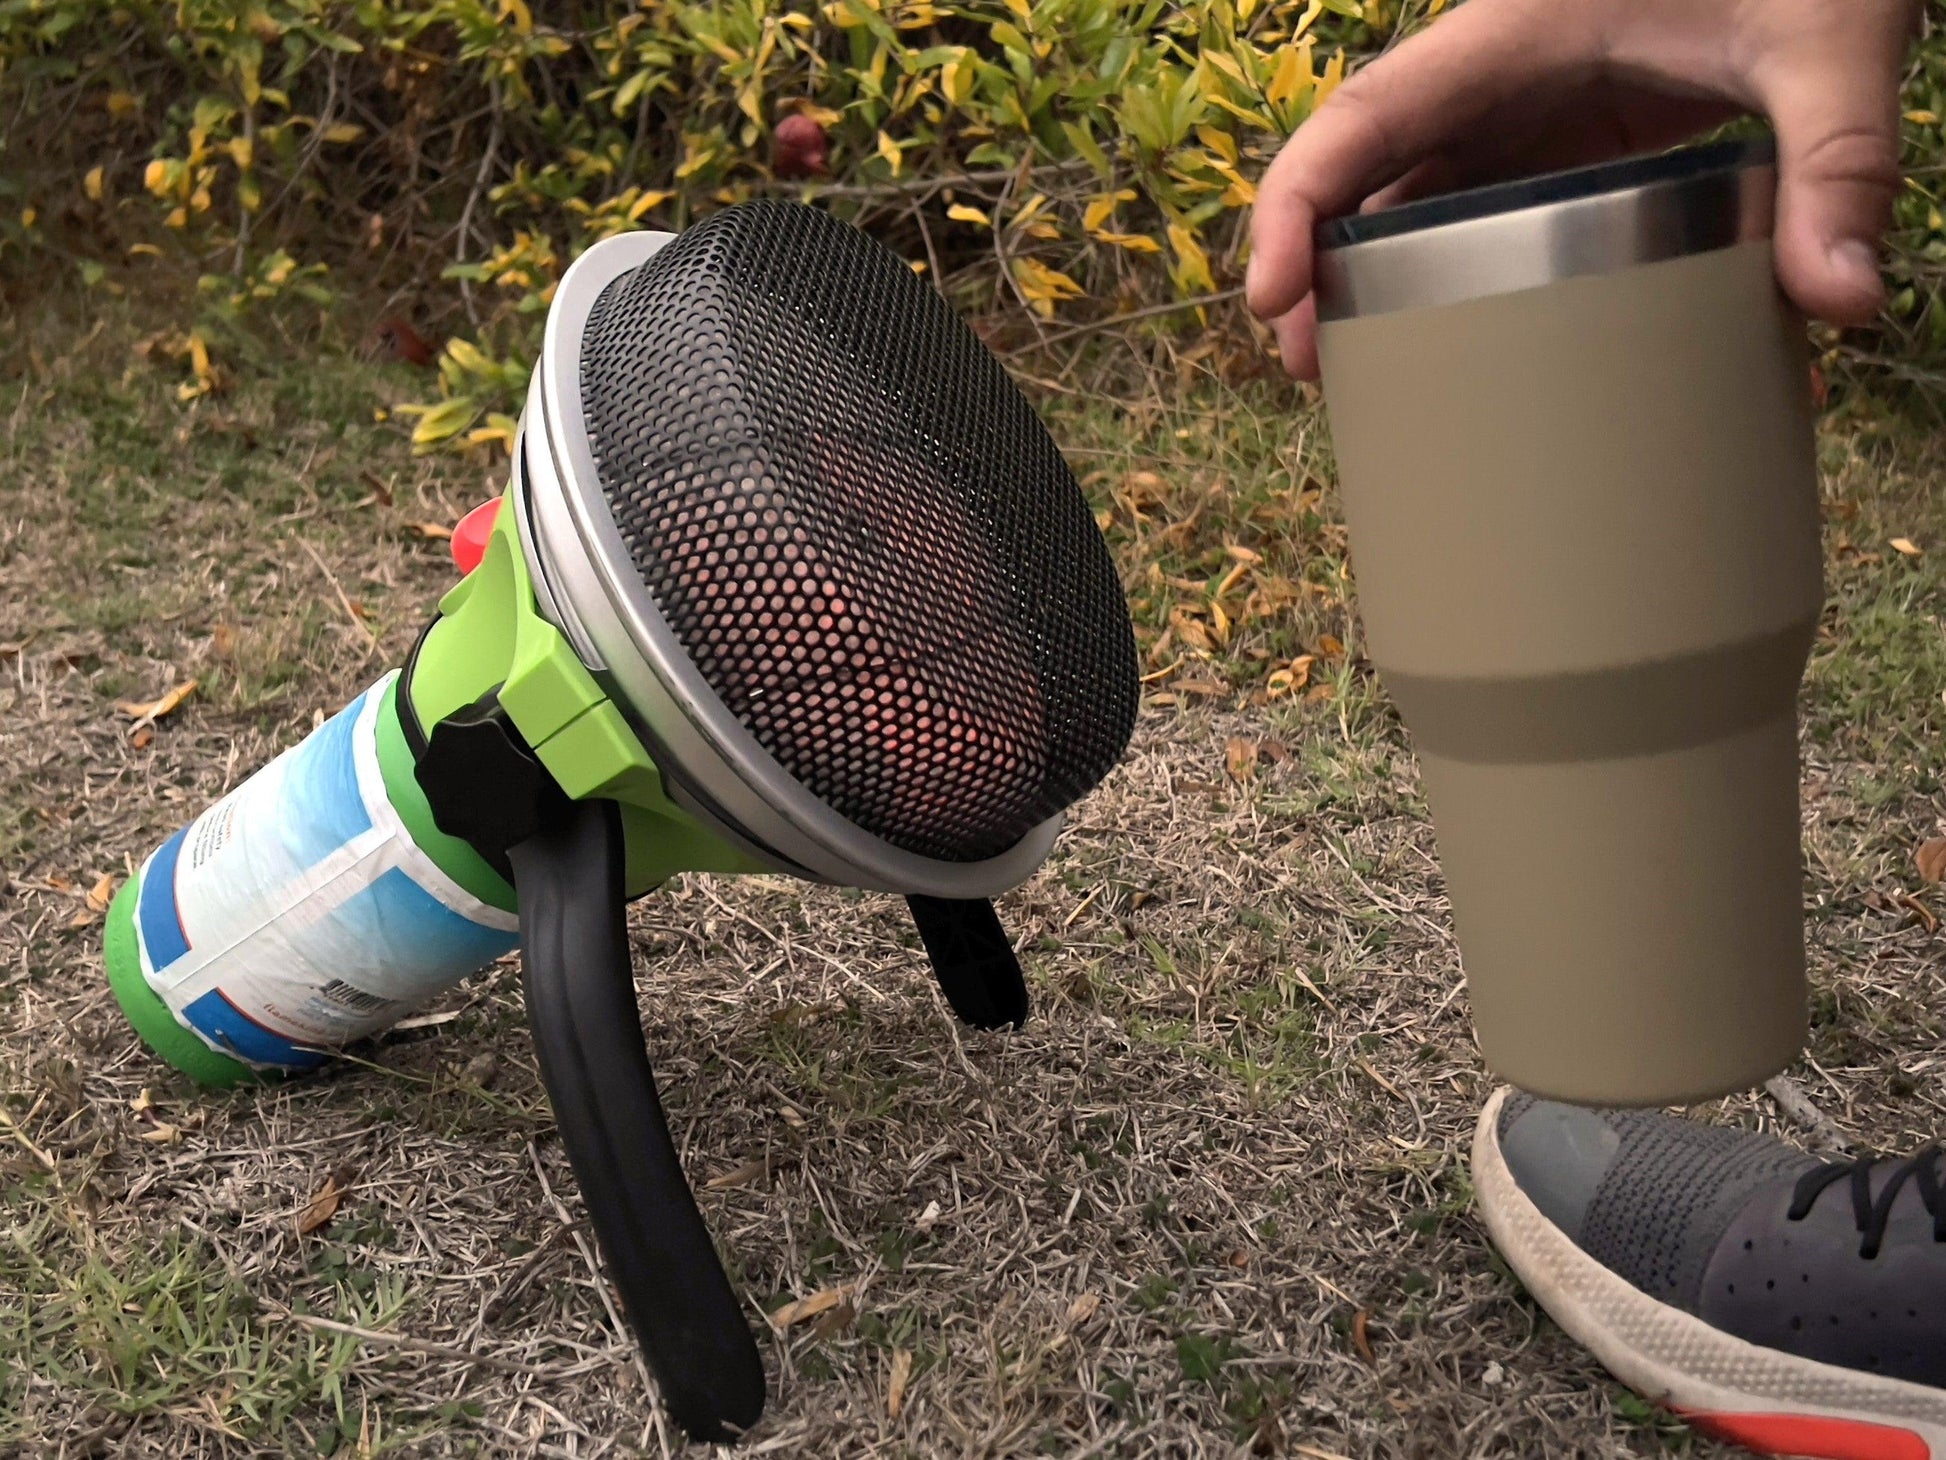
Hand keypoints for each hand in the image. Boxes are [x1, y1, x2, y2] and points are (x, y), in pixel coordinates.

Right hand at [1246, 0, 1921, 378]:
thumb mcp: (1827, 39)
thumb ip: (1835, 161)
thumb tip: (1839, 303)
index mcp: (1517, 31)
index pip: (1367, 115)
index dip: (1296, 202)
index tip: (1269, 296)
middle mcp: (1500, 72)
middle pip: (1369, 170)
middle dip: (1318, 266)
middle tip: (1306, 368)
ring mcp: (1532, 107)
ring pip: (1413, 196)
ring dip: (1371, 281)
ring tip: (1356, 379)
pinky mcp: (1571, 139)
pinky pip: (1478, 211)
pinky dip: (1446, 276)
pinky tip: (1448, 345)